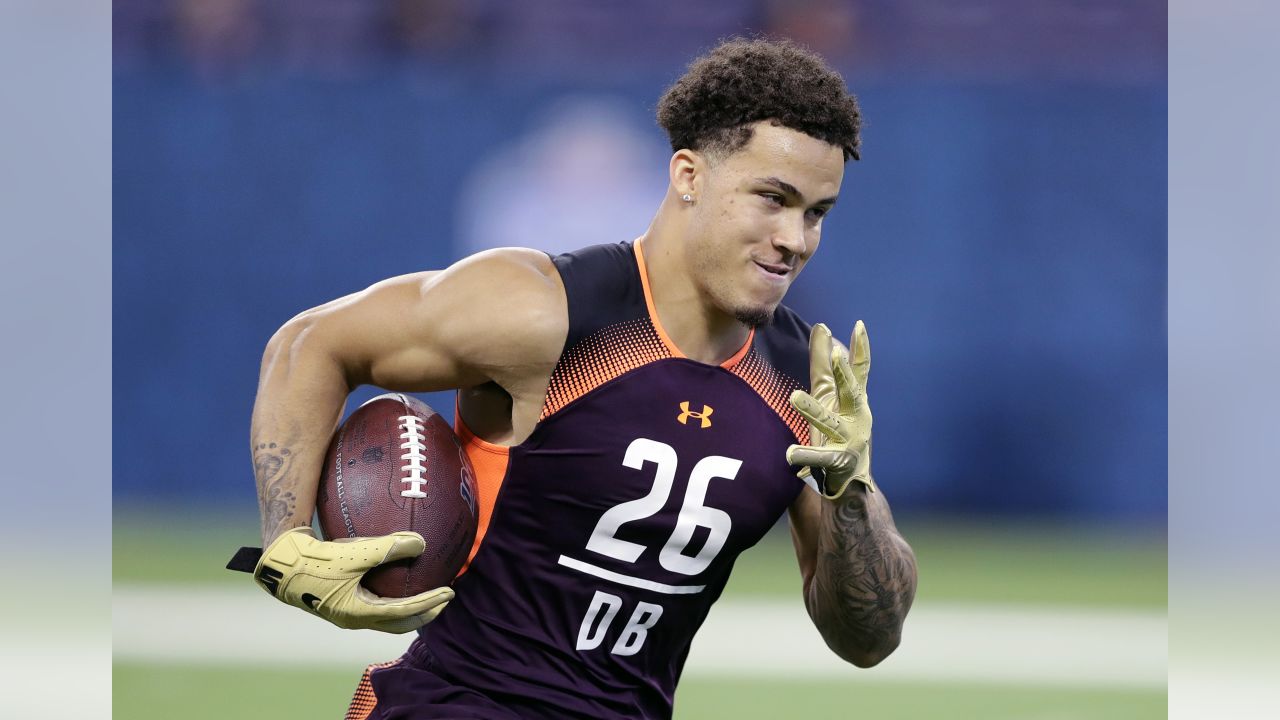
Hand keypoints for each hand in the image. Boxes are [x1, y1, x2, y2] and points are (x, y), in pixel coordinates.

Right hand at [252, 527, 453, 632]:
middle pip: (399, 624)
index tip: (449, 592)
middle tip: (444, 600)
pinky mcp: (340, 600)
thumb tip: (421, 543)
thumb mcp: (355, 553)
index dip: (430, 602)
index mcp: (359, 613)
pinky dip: (391, 597)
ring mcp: (346, 611)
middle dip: (424, 614)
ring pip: (386, 617)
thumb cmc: (316, 560)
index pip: (404, 612)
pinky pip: (374, 603)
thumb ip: (388, 547)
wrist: (281, 563)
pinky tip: (394, 578)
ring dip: (408, 609)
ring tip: (425, 593)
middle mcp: (354, 618)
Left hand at [786, 321, 875, 498]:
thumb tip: (821, 326)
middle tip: (835, 354)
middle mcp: (856, 418)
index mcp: (854, 400)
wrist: (851, 480)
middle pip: (851, 393)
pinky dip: (804, 455)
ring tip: (794, 397)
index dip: (861, 349)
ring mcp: (848, 440)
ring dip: (813, 410)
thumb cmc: (838, 430)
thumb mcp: (829, 394)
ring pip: (829, 422)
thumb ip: (823, 363)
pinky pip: (819, 458)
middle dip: (844, 374)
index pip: (860, 371)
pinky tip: (789, 454)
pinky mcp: (837, 462)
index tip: (859, 326)